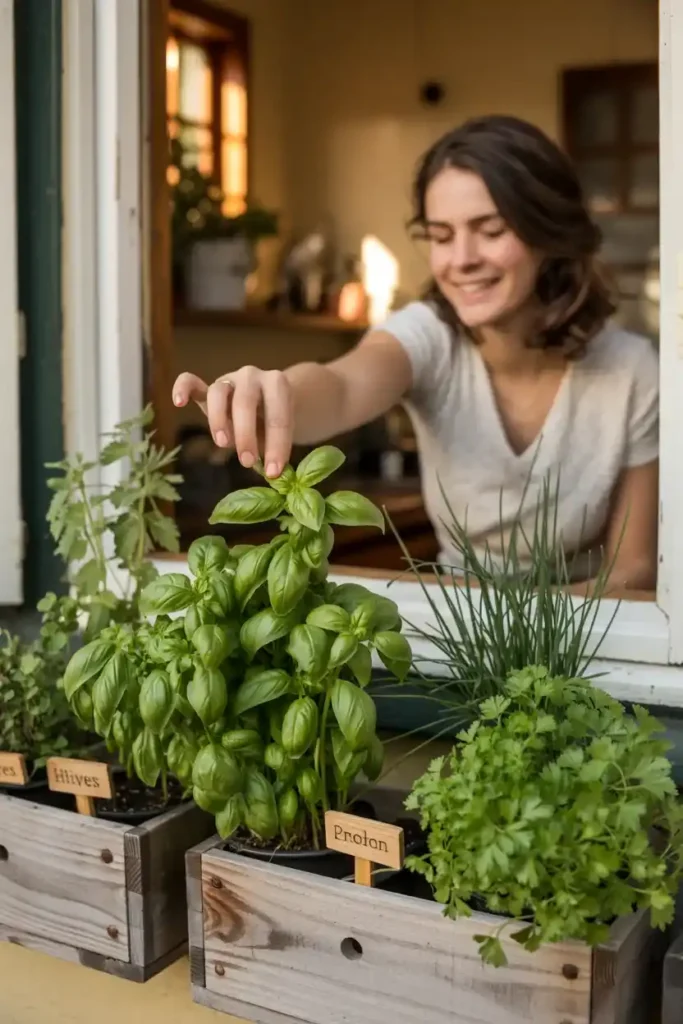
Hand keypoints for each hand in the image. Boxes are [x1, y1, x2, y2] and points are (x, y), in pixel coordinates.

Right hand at [173, 367, 293, 477]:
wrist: (269, 402)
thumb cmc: (274, 421)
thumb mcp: (280, 434)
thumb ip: (274, 448)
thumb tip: (271, 473)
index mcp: (278, 385)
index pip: (278, 415)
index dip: (277, 445)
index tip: (274, 472)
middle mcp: (252, 377)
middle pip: (245, 402)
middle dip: (247, 434)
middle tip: (248, 462)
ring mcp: (229, 380)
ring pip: (218, 393)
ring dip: (219, 420)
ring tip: (223, 444)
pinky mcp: (208, 388)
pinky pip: (191, 381)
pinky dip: (183, 388)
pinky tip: (179, 402)